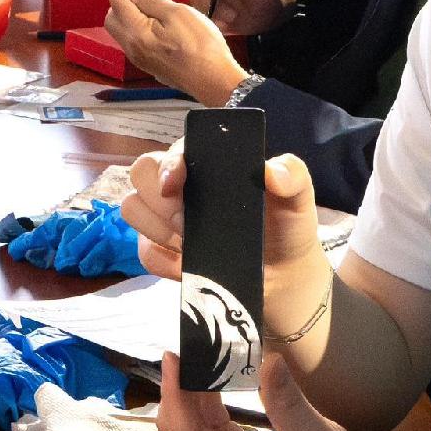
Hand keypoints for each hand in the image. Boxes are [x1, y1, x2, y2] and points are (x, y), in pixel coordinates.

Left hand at [102, 0, 249, 106]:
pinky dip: (137, 28)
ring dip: (129, 16)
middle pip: (112, 19)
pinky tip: (158, 25)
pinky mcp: (149, 65)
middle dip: (119, 2)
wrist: (214, 80)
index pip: (116, 3)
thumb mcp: (178, 14)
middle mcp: (132, 47)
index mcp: (136, 32)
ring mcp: (139, 58)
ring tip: (153, 7)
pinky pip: (133, 42)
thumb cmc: (201, 46)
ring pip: (122, 31)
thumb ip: (150, 0)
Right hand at [118, 144, 329, 305]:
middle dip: (158, 199)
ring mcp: (169, 221)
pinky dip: (162, 259)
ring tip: (189, 241)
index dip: (166, 166)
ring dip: (156, 227)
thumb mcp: (298, 199)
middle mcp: (182, 187)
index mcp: (208, 165)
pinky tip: (185, 264)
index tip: (174, 185)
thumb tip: (271, 171)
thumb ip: (292, 177)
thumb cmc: (287, 228)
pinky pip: (143, 252)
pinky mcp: (166, 254)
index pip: (171, 153)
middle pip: (140, 174)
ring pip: (132, 209)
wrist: (284, 278)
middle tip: (189, 221)